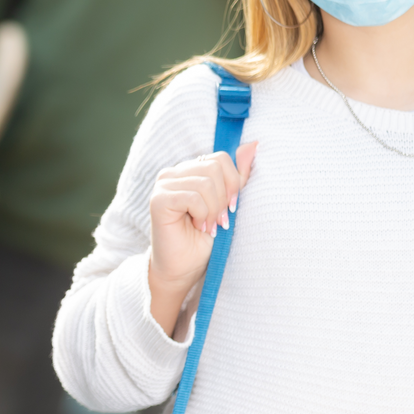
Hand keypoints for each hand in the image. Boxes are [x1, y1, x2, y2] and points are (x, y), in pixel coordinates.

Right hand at [145, 140, 257, 334]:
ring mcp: (164, 184)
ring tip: (208, 226)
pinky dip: (202, 214)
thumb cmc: (204, 240)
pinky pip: (193, 196)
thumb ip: (238, 177)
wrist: (183, 269)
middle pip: (215, 167)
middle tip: (219, 221)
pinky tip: (197, 227)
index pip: (221, 158)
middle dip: (224, 198)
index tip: (230, 209)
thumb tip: (254, 144)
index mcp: (190, 170)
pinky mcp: (159, 199)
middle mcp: (174, 173)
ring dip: (213, 210)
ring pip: (205, 182)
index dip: (232, 183)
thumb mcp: (228, 205)